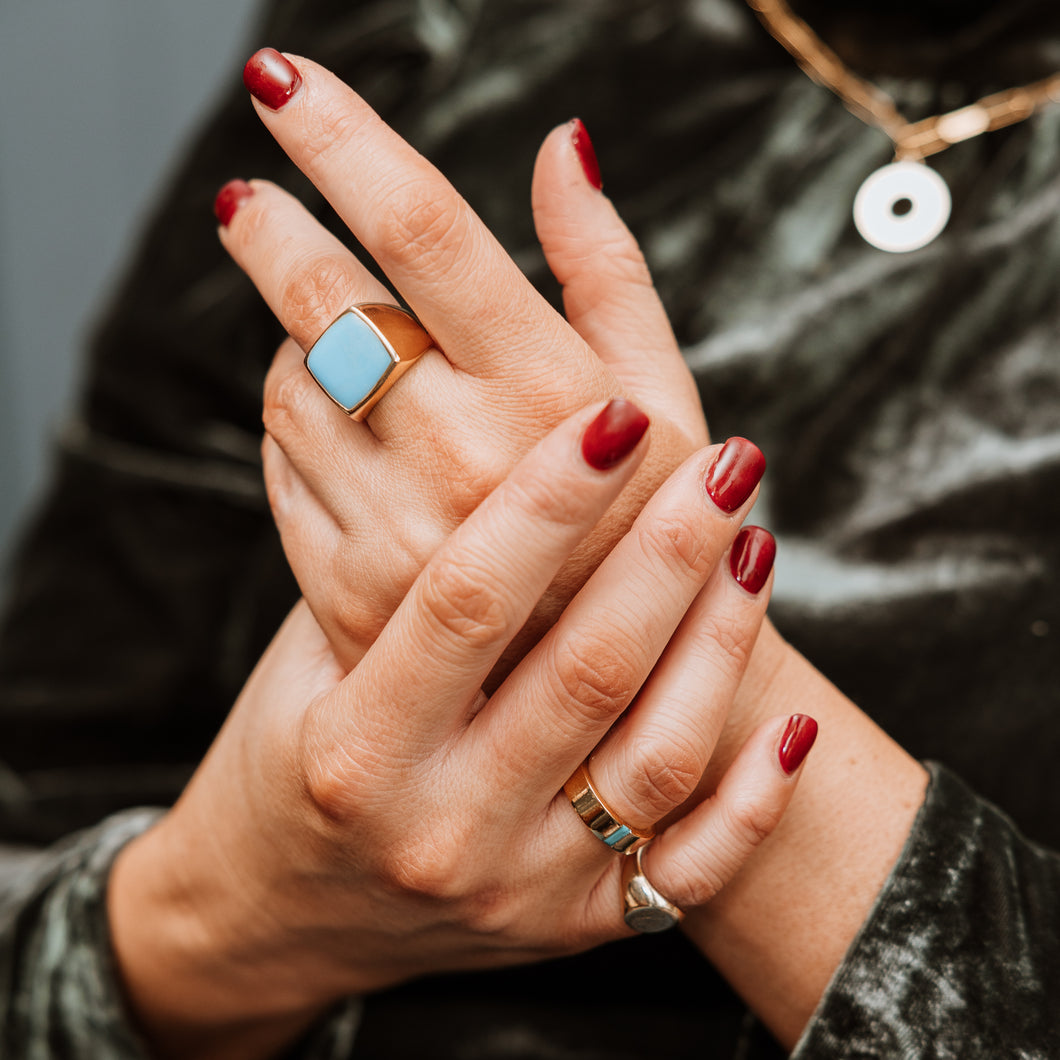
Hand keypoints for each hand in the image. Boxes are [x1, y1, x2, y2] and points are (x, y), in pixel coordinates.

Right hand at [108, 402, 809, 1059]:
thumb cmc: (291, 753)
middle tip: (725, 460)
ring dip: (721, 641)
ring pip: (658, 757)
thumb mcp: (305, 657)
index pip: (468, 601)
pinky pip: (693, 871)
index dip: (548, 501)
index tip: (613, 415)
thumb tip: (462, 414)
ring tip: (755, 543)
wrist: (284, 913)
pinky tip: (796, 724)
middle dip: (667, 549)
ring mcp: (520, 889)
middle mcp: (441, 830)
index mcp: (356, 749)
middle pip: (587, 668)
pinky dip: (755, 796)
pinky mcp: (576, 926)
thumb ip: (382, 563)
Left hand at [218, 51, 707, 677]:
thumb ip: (607, 266)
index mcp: (557, 396)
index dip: (344, 142)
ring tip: (347, 352)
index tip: (282, 82)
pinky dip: (296, 423)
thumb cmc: (651, 524)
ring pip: (291, 385)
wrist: (609, 689)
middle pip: (329, 303)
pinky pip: (281, 463)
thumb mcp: (668, 396)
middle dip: (275, 232)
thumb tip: (561, 144)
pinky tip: (348, 430)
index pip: (425, 233)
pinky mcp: (348, 587)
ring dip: (299, 345)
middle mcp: (469, 462)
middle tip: (251, 200)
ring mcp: (398, 533)